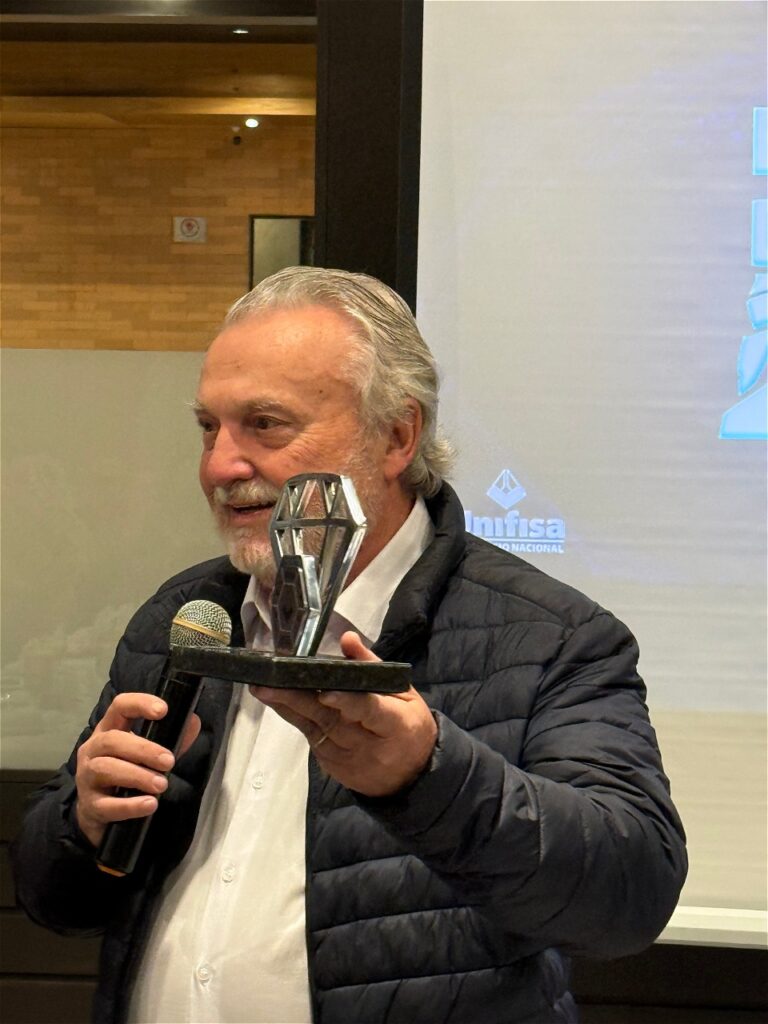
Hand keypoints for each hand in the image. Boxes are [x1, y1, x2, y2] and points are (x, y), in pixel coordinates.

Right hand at [74, 693, 200, 847]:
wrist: (98, 811)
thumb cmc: (126, 772)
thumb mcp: (146, 753)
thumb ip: (171, 738)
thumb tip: (193, 722)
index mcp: (108, 729)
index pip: (120, 706)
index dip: (140, 704)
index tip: (163, 710)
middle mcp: (93, 749)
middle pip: (112, 740)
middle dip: (143, 749)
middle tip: (169, 761)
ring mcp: (86, 777)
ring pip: (107, 769)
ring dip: (138, 776)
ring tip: (162, 785)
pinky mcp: (90, 806)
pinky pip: (107, 805)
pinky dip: (130, 805)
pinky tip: (150, 805)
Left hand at [250, 631, 436, 796]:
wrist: (410, 777)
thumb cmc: (407, 724)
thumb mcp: (402, 693)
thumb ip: (372, 666)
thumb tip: (347, 638)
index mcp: (395, 724)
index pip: (369, 711)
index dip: (346, 702)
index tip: (324, 692)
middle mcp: (368, 744)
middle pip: (330, 719)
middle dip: (297, 700)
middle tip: (268, 684)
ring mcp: (347, 758)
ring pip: (313, 728)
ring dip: (286, 707)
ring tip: (262, 688)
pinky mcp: (330, 765)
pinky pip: (311, 737)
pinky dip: (295, 717)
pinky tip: (277, 700)